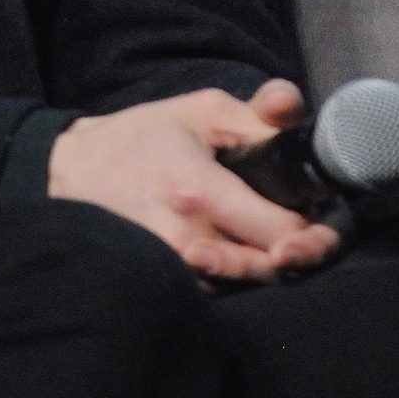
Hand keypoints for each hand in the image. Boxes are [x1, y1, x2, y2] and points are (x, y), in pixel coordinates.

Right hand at [46, 80, 342, 284]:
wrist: (73, 174)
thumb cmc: (143, 138)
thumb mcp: (201, 110)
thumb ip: (255, 113)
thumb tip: (292, 107)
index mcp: (198, 191)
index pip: (282, 231)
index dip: (316, 228)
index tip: (325, 216)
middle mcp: (187, 240)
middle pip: (272, 269)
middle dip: (304, 254)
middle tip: (315, 236)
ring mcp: (175, 269)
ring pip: (249, 286)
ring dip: (273, 267)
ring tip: (286, 244)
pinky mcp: (167, 284)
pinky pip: (222, 290)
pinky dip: (242, 275)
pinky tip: (249, 253)